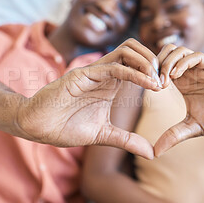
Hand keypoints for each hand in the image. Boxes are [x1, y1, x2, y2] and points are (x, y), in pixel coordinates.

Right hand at [15, 39, 161, 158]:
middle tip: (165, 80)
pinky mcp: (83, 75)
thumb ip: (127, 141)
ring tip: (158, 81)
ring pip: (126, 51)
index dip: (154, 71)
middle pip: (134, 50)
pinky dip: (135, 73)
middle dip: (154, 60)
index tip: (166, 87)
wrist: (37, 127)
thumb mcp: (104, 135)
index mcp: (110, 84)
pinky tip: (150, 84)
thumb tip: (152, 153)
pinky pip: (113, 67)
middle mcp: (103, 74)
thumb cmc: (65, 127)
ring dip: (147, 62)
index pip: (136, 64)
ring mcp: (93, 72)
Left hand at [154, 44, 203, 156]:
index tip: (148, 89)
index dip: (151, 74)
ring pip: (179, 51)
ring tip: (164, 80)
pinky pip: (197, 56)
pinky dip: (183, 62)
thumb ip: (174, 136)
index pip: (160, 67)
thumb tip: (155, 152)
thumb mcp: (193, 128)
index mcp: (183, 83)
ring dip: (167, 62)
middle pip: (166, 53)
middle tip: (154, 82)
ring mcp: (202, 69)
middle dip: (156, 64)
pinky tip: (176, 76)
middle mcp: (190, 73)